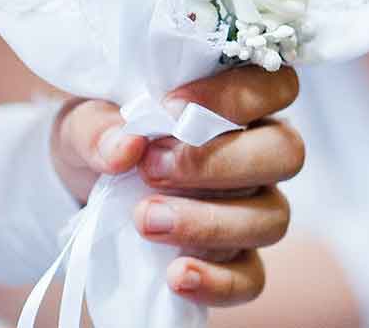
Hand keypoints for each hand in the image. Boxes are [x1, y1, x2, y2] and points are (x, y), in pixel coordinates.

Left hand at [51, 67, 306, 307]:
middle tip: (151, 169)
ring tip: (145, 220)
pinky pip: (250, 278)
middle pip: (286, 153)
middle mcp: (260, 152)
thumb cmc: (103, 134)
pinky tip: (177, 277)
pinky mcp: (235, 259)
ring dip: (209, 223)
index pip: (275, 86)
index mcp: (241, 101)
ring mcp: (254, 208)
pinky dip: (218, 282)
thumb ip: (99, 127)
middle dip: (219, 164)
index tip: (167, 109)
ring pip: (272, 218)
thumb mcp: (83, 119)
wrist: (82, 185)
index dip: (233, 97)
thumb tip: (126, 147)